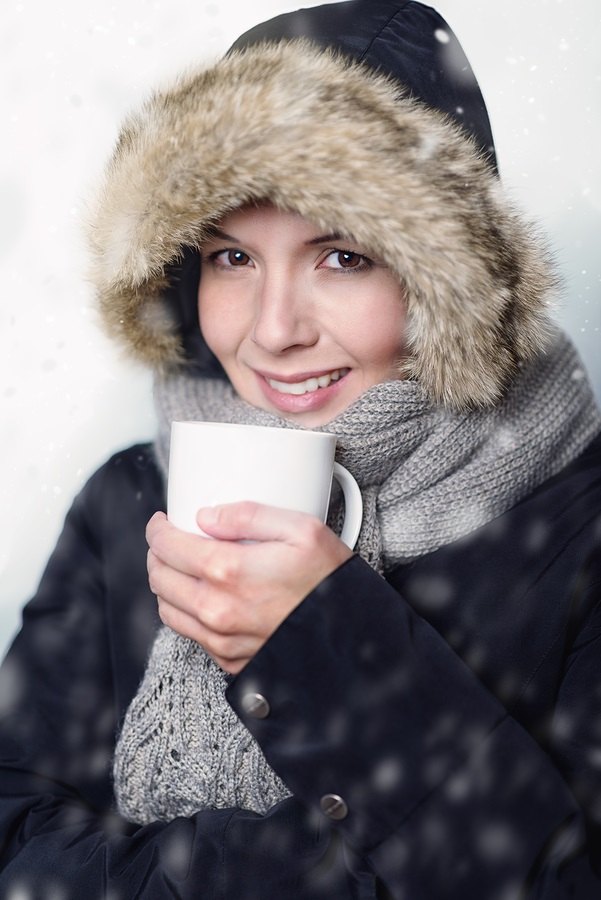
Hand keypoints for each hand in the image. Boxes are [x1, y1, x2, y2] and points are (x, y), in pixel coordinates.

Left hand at [146, 503, 352, 673]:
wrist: (352, 636)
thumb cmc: (330, 580)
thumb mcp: (301, 529)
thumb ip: (250, 514)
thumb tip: (207, 516)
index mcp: (229, 571)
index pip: (168, 547)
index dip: (158, 530)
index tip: (162, 522)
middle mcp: (217, 609)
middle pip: (160, 578)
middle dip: (158, 554)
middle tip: (169, 541)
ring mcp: (221, 639)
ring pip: (167, 609)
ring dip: (166, 584)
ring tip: (181, 568)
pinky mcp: (229, 659)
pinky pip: (190, 634)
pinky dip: (186, 612)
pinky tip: (203, 597)